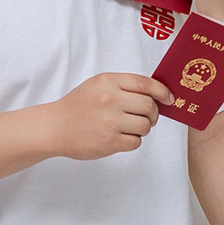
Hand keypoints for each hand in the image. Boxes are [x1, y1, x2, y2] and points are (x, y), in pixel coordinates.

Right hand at [46, 73, 172, 159]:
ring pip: (145, 125)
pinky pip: (136, 142)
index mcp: (108, 82)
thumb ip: (124, 86)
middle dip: (153, 113)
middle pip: (149, 106)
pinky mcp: (109, 142)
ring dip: (143, 128)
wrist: (54, 127)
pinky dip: (132, 140)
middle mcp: (110, 100)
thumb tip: (157, 94)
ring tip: (129, 126)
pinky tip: (120, 136)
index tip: (169, 99)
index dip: (162, 91)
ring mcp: (110, 122)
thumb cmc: (79, 105)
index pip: (146, 84)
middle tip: (147, 116)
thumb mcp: (98, 85)